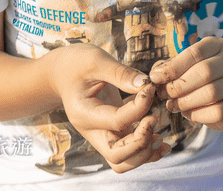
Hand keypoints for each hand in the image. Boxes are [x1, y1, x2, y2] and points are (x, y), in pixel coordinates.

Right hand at [47, 44, 167, 171]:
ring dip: (144, 154)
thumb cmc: (76, 63)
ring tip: (161, 139)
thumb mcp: (96, 60)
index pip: (117, 122)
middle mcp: (91, 131)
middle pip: (117, 157)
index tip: (150, 88)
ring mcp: (101, 134)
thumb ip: (120, 73)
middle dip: (141, 143)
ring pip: (123, 162)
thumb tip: (146, 84)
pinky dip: (144, 149)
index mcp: (84, 114)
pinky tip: (160, 138)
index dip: (140, 108)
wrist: (61, 72)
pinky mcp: (110, 131)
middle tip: (154, 119)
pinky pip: (128, 152)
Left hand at [149, 37, 222, 130]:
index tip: (156, 78)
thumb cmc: (208, 78)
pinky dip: (198, 115)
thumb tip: (156, 76)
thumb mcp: (193, 66)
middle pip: (205, 72)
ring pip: (211, 93)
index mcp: (219, 45)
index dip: (173, 66)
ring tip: (173, 106)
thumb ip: (175, 68)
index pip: (196, 52)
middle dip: (179, 85)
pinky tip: (189, 114)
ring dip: (186, 102)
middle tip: (164, 95)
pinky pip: (218, 112)